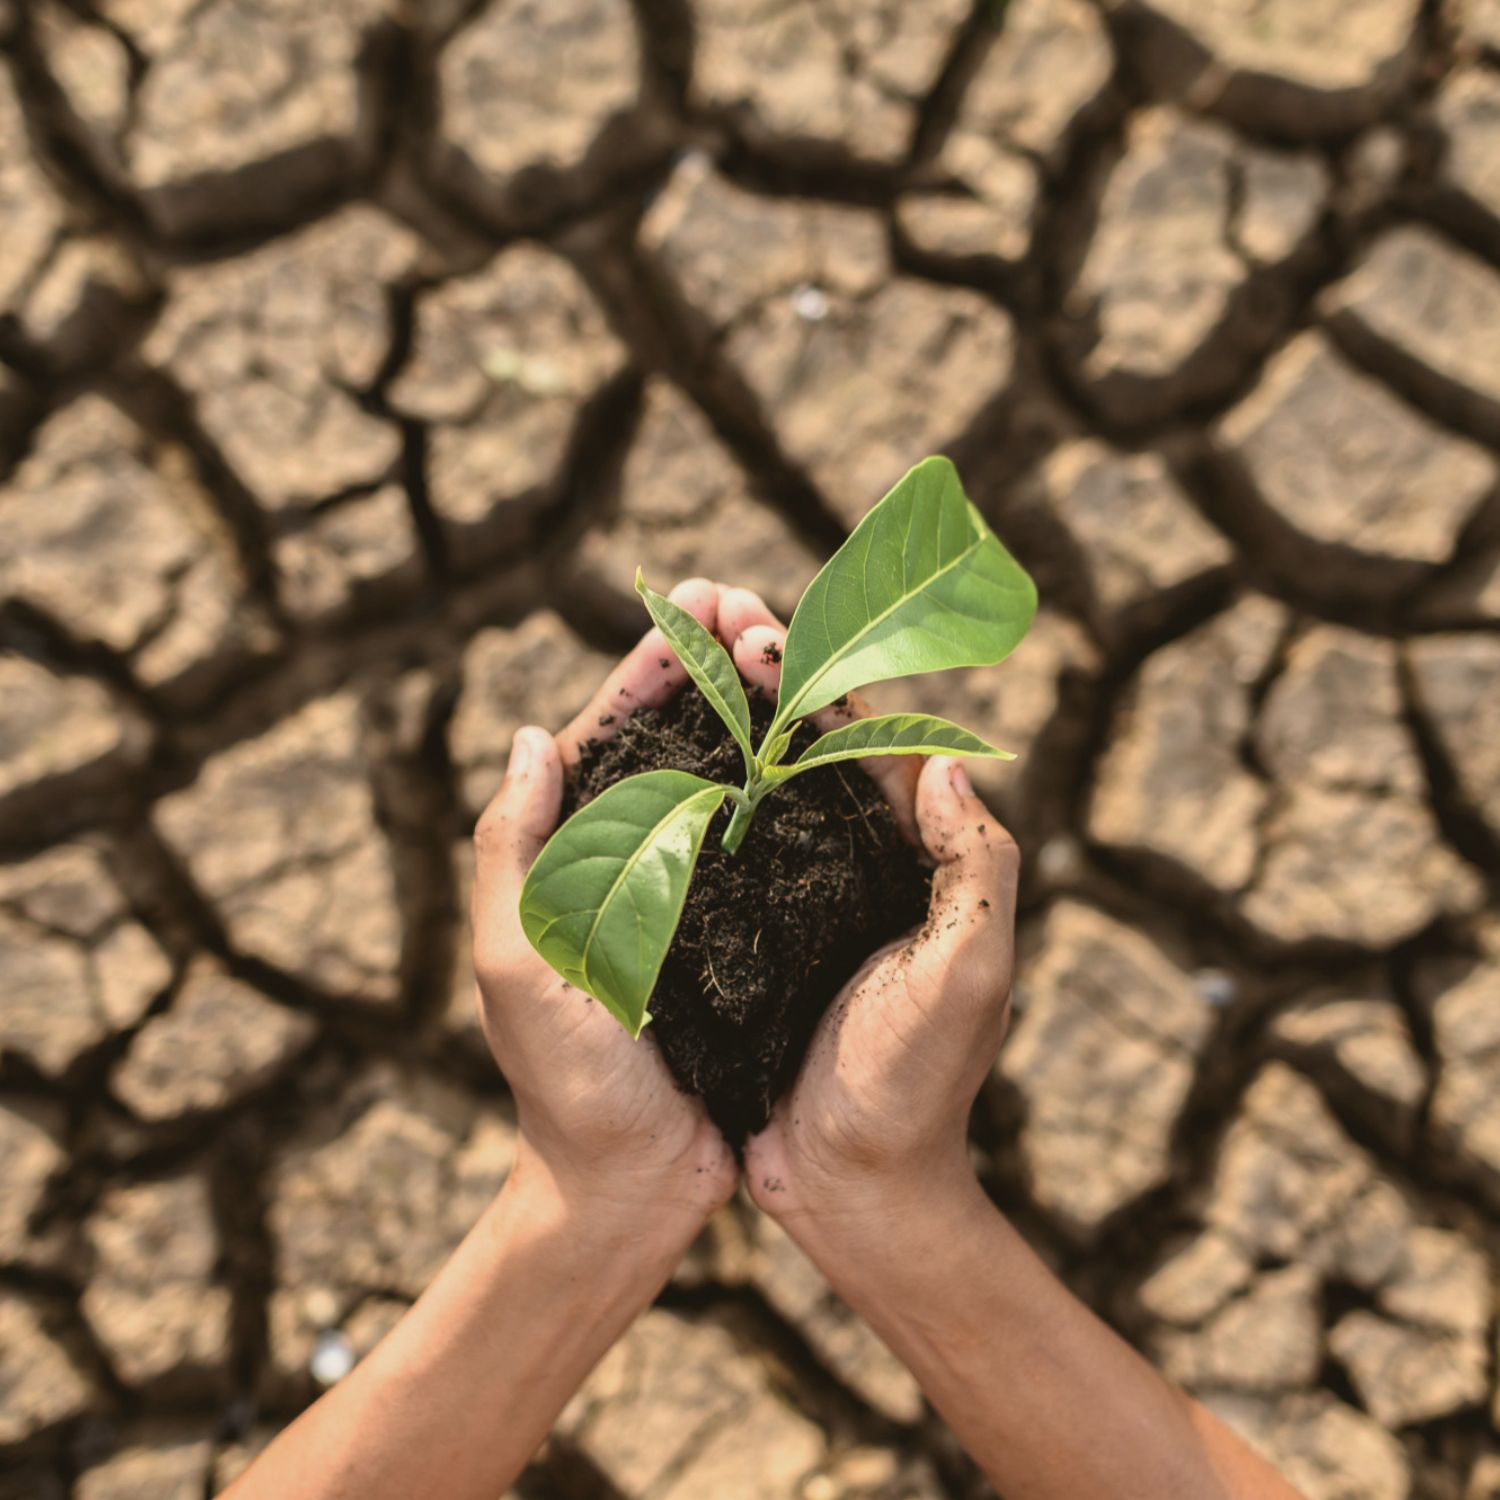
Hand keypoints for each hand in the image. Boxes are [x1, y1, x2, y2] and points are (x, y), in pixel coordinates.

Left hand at [470, 579, 738, 1233]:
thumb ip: (511, 853)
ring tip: (792, 649)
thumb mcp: (518, 966)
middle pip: (670, 741)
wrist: (631, 1186)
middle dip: (708, 665)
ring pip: (723, 778)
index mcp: (567, 861)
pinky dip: (789, 787)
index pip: (604, 737)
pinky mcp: (743, 931)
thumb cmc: (567, 1086)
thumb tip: (528, 738)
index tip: (692, 603)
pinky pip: (767, 841)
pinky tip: (825, 747)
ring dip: (753, 710)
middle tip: (754, 603)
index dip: (648, 665)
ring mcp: (688, 895)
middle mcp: (628, 864)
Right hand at [713, 589, 1019, 1233]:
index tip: (757, 629)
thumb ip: (979, 868)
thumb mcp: (969, 974)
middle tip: (707, 610)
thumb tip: (952, 760)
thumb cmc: (915, 1087)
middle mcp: (855, 864)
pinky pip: (719, 847)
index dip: (815, 677)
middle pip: (807, 743)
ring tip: (675, 654)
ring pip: (758, 782)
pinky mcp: (749, 936)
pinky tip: (646, 759)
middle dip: (761, 671)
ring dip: (722, 714)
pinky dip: (690, 793)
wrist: (854, 1188)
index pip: (866, 740)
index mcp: (913, 859)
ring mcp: (798, 897)